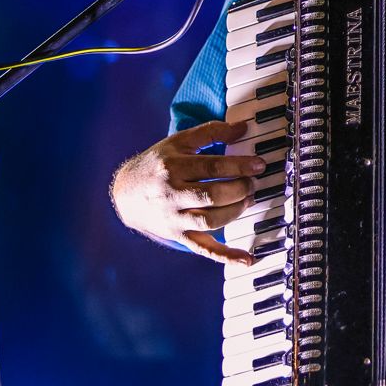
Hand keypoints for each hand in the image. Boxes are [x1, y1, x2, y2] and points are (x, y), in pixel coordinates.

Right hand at [110, 120, 263, 264]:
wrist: (125, 192)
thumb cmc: (157, 164)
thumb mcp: (180, 142)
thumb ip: (211, 132)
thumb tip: (244, 127)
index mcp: (173, 167)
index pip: (213, 167)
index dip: (240, 166)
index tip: (259, 165)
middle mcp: (172, 194)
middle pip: (213, 196)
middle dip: (240, 189)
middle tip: (253, 183)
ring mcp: (174, 219)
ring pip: (210, 221)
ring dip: (235, 212)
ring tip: (248, 200)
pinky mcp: (178, 236)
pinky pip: (203, 249)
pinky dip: (226, 255)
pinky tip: (247, 258)